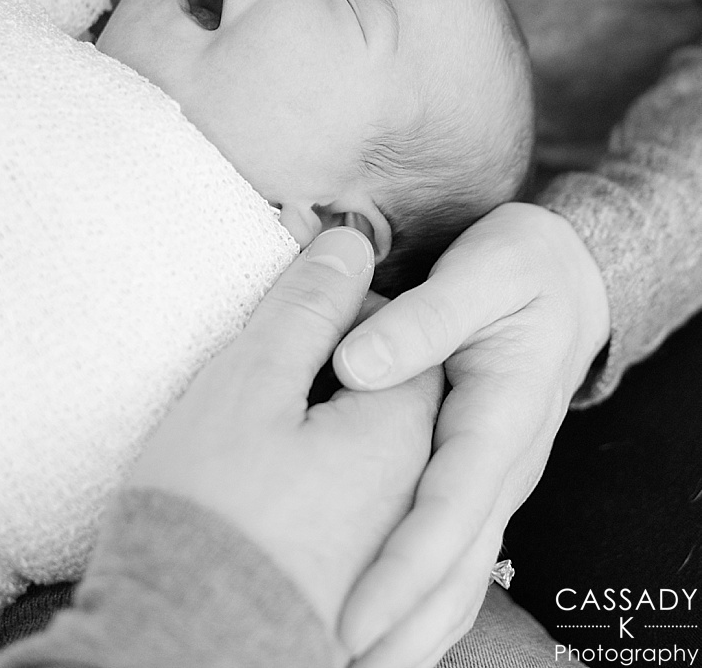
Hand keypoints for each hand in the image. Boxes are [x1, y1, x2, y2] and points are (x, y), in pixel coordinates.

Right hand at [128, 226, 443, 646]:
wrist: (183, 644)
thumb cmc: (213, 505)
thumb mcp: (254, 381)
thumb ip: (309, 306)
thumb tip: (348, 242)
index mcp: (400, 433)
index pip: (400, 341)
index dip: (347, 315)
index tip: (292, 319)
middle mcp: (411, 491)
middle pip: (394, 398)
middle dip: (342, 370)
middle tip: (274, 368)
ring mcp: (386, 543)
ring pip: (375, 453)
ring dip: (332, 427)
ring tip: (267, 430)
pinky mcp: (354, 580)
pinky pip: (365, 511)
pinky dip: (335, 483)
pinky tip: (288, 486)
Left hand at [332, 202, 610, 667]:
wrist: (565, 277)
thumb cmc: (521, 270)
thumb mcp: (481, 274)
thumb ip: (424, 320)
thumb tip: (355, 365)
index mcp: (502, 419)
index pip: (451, 511)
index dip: (403, 570)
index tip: (353, 616)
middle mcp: (502, 464)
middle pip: (457, 568)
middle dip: (402, 629)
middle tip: (333, 666)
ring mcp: (493, 477)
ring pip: (460, 573)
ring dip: (412, 628)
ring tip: (348, 666)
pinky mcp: (477, 476)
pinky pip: (455, 553)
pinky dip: (424, 598)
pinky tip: (384, 624)